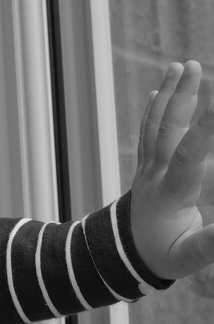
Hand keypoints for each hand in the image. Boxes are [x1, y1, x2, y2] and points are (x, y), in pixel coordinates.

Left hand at [130, 60, 213, 278]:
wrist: (119, 258)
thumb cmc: (160, 256)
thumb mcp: (188, 256)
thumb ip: (212, 242)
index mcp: (169, 194)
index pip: (188, 156)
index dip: (204, 130)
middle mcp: (154, 175)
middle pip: (166, 130)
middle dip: (182, 96)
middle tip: (194, 65)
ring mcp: (146, 169)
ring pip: (154, 126)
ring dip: (168, 94)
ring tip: (179, 66)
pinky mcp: (144, 169)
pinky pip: (146, 134)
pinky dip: (153, 112)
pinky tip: (157, 92)